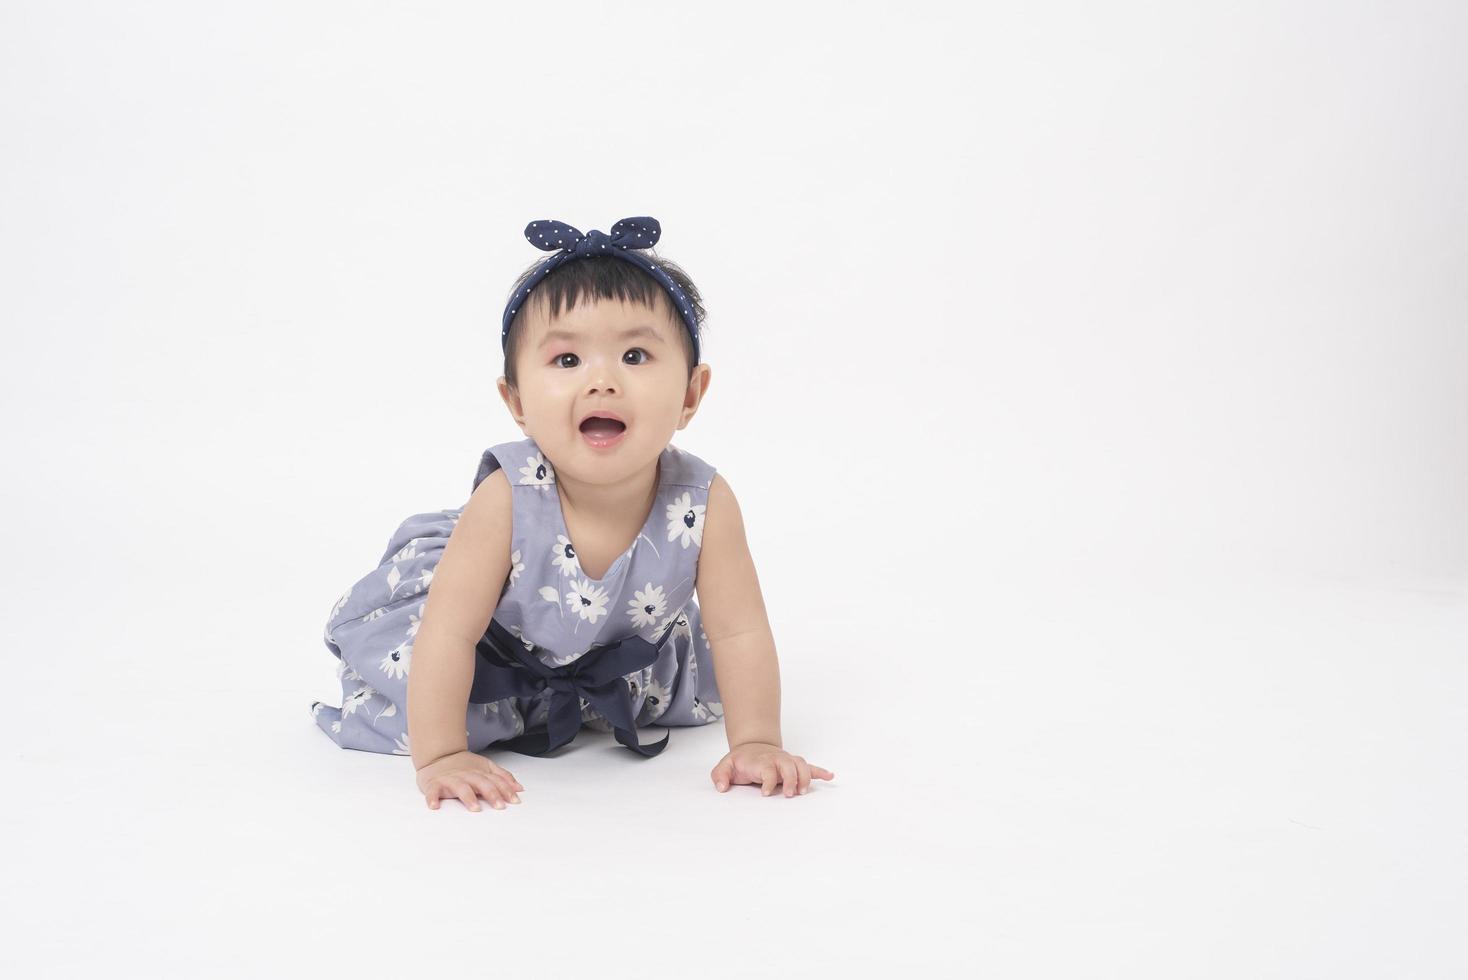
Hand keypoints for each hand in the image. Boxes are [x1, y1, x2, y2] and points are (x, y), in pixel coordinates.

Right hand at [415, 750, 523, 810]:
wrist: (438, 755)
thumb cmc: (463, 765)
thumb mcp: (486, 767)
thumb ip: (502, 777)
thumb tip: (519, 788)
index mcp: (479, 772)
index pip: (495, 780)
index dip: (505, 790)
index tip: (514, 801)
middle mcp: (466, 775)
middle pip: (481, 783)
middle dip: (491, 794)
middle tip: (499, 806)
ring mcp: (450, 779)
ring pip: (460, 787)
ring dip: (468, 797)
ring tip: (474, 808)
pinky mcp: (434, 784)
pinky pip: (433, 791)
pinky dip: (432, 798)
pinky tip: (435, 806)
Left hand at [710, 742, 834, 796]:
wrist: (753, 747)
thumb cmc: (741, 761)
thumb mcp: (725, 765)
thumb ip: (720, 775)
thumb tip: (721, 787)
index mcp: (761, 761)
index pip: (767, 769)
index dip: (768, 781)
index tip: (765, 793)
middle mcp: (777, 760)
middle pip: (788, 766)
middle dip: (791, 779)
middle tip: (789, 795)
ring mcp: (787, 761)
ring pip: (801, 765)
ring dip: (805, 777)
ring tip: (804, 791)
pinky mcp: (794, 765)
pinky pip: (810, 767)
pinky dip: (820, 771)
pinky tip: (830, 777)